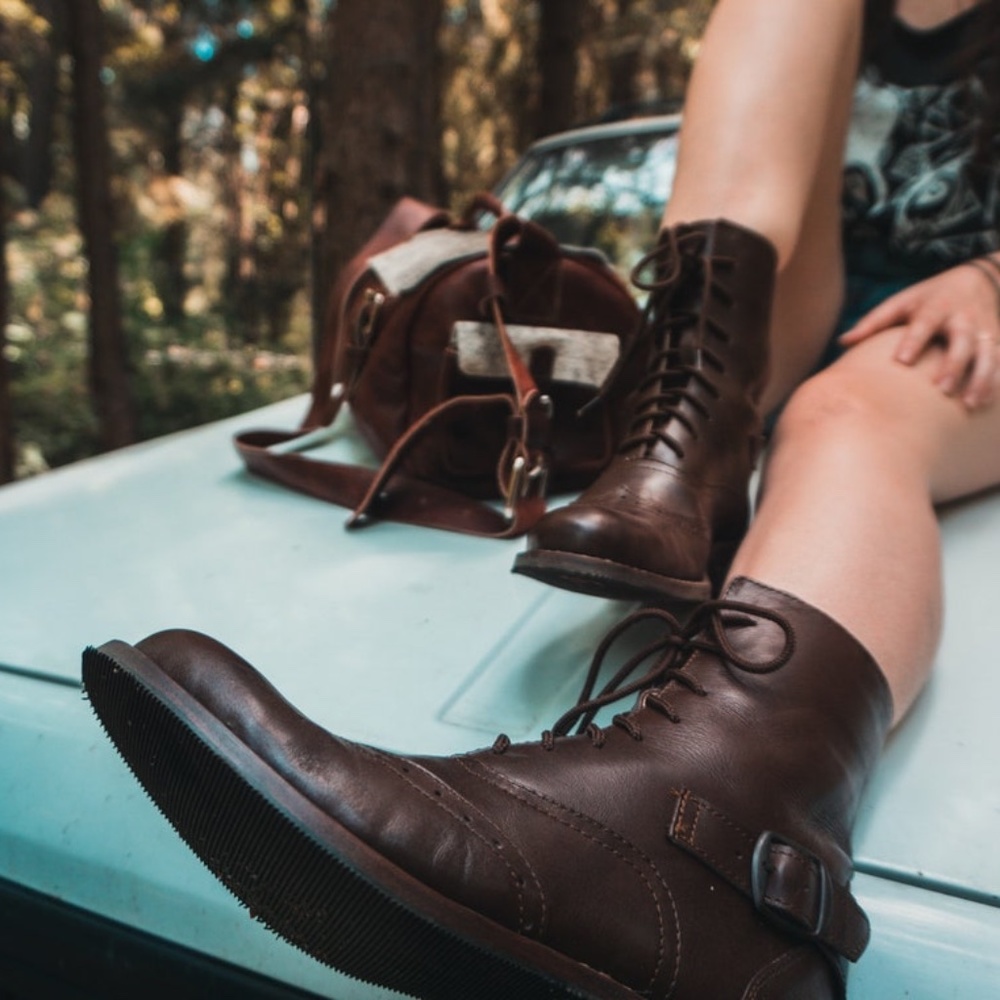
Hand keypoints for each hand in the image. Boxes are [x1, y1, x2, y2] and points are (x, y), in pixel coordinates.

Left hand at [839, 262, 999, 409]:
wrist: (977, 280)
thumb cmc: (927, 297)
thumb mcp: (901, 302)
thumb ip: (874, 322)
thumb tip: (842, 342)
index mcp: (935, 307)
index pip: (925, 323)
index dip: (914, 340)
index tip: (903, 360)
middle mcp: (963, 318)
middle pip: (963, 341)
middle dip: (954, 364)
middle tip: (942, 389)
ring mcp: (984, 330)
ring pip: (988, 355)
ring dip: (982, 379)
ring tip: (970, 404)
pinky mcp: (997, 342)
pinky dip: (996, 382)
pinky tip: (985, 404)